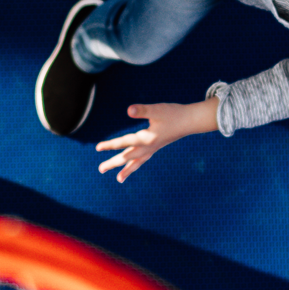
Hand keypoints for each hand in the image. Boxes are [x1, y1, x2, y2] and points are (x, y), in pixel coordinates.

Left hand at [94, 98, 219, 182]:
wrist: (191, 121)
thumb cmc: (173, 113)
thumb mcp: (157, 110)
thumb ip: (142, 110)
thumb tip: (129, 110)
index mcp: (147, 138)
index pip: (124, 142)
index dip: (110, 144)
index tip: (97, 148)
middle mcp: (149, 147)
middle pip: (128, 157)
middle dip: (113, 163)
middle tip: (100, 169)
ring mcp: (153, 148)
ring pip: (137, 162)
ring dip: (126, 170)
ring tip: (118, 179)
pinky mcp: (157, 147)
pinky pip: (144, 159)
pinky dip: (137, 164)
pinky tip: (133, 166)